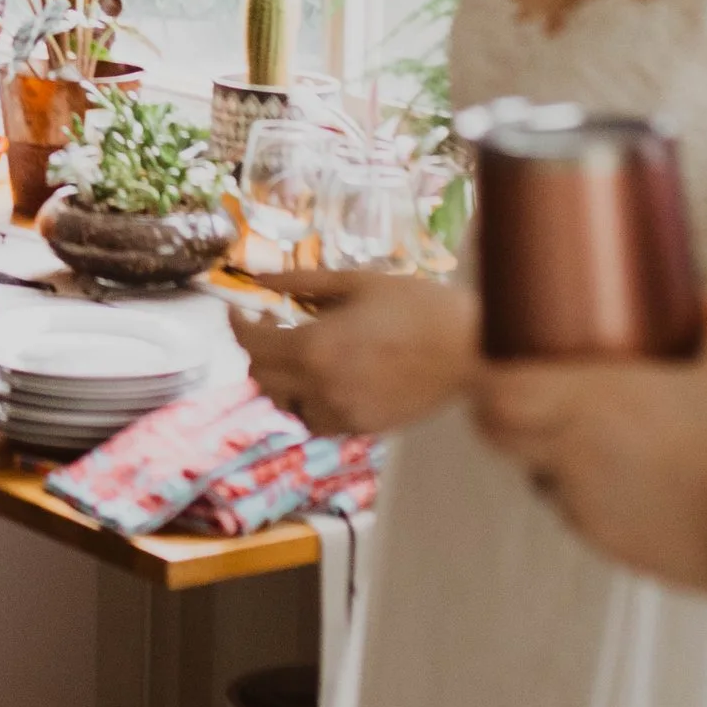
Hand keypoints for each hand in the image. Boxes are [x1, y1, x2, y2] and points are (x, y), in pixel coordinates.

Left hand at [232, 269, 478, 435]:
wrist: (471, 350)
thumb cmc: (417, 305)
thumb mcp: (357, 280)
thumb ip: (301, 281)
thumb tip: (258, 277)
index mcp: (316, 347)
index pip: (251, 344)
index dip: (235, 323)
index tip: (238, 307)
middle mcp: (322, 387)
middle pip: (261, 378)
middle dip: (257, 349)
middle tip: (271, 325)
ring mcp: (343, 414)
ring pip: (287, 405)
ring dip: (282, 380)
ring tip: (301, 354)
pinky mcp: (364, 428)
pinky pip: (319, 420)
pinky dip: (311, 400)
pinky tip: (329, 378)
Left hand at [473, 300, 706, 592]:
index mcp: (593, 401)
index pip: (496, 395)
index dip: (486, 383)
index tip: (496, 368)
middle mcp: (575, 455)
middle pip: (497, 438)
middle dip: (498, 420)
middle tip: (520, 402)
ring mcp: (589, 508)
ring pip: (538, 481)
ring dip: (545, 461)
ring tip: (583, 443)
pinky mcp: (612, 548)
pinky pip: (579, 517)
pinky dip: (585, 500)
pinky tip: (628, 486)